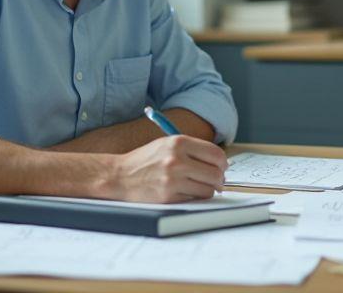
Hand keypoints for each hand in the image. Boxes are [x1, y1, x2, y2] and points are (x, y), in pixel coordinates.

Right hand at [110, 135, 227, 202]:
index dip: (222, 163)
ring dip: (207, 190)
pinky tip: (183, 192)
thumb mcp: (167, 144)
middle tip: (215, 181)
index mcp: (178, 142)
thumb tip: (221, 163)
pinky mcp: (169, 197)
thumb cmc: (145, 161)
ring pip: (208, 190)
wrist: (119, 176)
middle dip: (219, 179)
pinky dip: (193, 197)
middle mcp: (177, 160)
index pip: (216, 154)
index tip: (222, 167)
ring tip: (197, 186)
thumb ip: (193, 150)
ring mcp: (173, 179)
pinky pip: (194, 199)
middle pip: (215, 173)